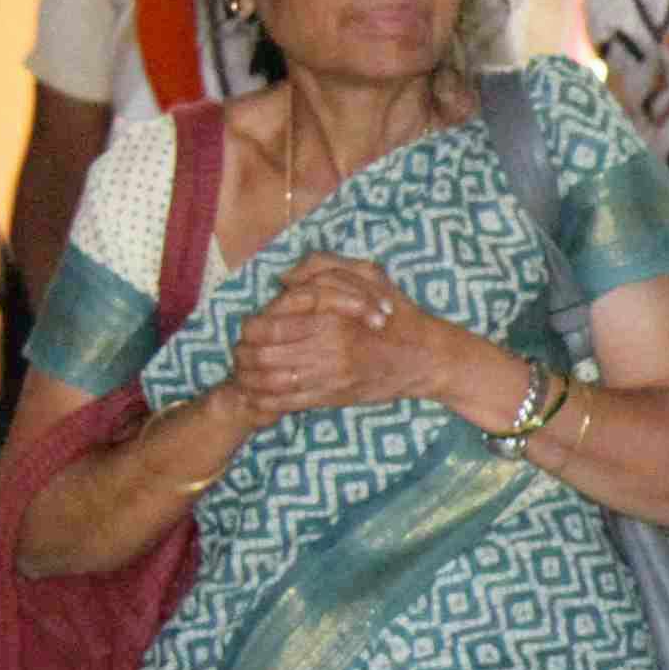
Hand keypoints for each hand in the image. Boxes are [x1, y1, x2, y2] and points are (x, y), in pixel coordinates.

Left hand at [225, 253, 493, 427]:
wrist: (428, 357)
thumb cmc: (399, 313)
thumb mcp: (368, 273)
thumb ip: (322, 266)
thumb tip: (284, 278)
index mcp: (329, 317)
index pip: (267, 325)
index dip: (249, 328)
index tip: (249, 327)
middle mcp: (326, 348)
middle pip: (262, 355)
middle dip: (243, 356)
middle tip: (239, 354)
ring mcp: (330, 376)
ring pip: (270, 382)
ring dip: (250, 380)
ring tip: (244, 375)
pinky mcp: (335, 397)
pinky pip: (290, 403)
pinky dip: (268, 402)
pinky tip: (259, 396)